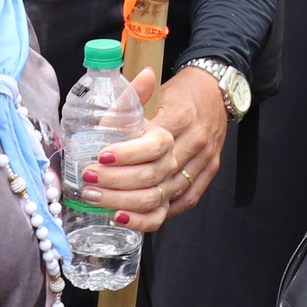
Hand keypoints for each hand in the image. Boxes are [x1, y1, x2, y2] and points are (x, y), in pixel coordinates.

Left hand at [77, 67, 227, 231]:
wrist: (216, 94)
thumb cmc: (181, 94)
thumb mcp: (156, 91)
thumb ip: (130, 102)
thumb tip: (101, 117)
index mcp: (180, 118)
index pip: (153, 145)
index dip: (125, 155)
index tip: (101, 158)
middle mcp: (194, 143)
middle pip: (155, 174)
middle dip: (119, 182)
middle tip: (91, 184)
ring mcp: (203, 162)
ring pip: (166, 194)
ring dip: (130, 203)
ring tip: (102, 202)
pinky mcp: (207, 176)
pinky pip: (183, 203)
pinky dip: (155, 214)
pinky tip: (129, 215)